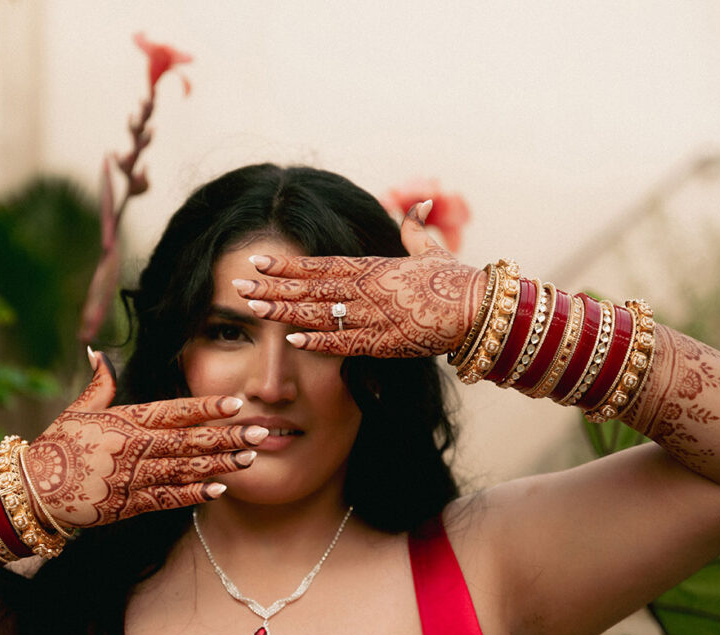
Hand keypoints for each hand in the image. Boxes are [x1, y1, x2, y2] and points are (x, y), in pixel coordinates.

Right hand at [24, 350, 265, 526]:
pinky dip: (194, 494)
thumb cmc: (57, 446)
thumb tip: (100, 351)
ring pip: (185, 470)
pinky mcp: (129, 505)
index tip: (235, 402)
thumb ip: (99, 383)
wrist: (31, 493)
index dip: (206, 407)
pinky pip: (167, 499)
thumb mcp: (77, 410)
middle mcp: (133, 450)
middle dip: (227, 436)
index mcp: (125, 422)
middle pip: (188, 441)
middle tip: (260, 431)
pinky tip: (220, 489)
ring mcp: (133, 480)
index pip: (173, 411)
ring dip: (220, 464)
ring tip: (250, 457)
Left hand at [233, 202, 486, 356]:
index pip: (319, 264)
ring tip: (253, 307)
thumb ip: (415, 231)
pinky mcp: (385, 342)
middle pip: (309, 287)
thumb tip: (416, 205)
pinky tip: (291, 339)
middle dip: (272, 286)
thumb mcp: (431, 252)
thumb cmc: (456, 281)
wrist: (481, 308)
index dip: (285, 263)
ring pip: (319, 313)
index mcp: (372, 267)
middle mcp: (366, 288)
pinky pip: (345, 343)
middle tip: (237, 284)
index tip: (256, 260)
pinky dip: (319, 342)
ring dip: (284, 311)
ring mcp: (374, 315)